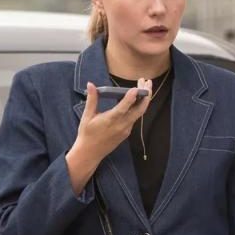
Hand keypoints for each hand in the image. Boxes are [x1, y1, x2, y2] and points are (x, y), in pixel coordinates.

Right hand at [66, 79, 152, 193]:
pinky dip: (139, 106)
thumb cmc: (87, 134)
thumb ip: (91, 100)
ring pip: (139, 113)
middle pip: (139, 110)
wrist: (90, 153)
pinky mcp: (127, 132)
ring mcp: (126, 129)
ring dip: (144, 100)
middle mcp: (121, 125)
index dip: (130, 98)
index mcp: (110, 121)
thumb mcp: (87, 116)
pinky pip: (135, 117)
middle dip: (145, 95)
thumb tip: (90, 84)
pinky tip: (139, 97)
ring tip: (145, 86)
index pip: (123, 108)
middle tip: (147, 82)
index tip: (136, 88)